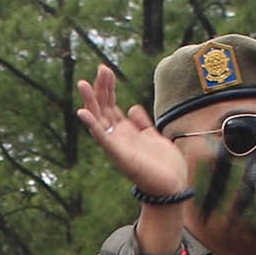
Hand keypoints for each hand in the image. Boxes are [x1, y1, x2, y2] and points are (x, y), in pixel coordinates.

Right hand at [73, 65, 189, 202]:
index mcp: (126, 132)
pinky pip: (102, 138)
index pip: (111, 105)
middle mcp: (118, 137)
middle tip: (100, 67)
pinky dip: (92, 125)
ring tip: (82, 83)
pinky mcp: (118, 154)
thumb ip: (142, 123)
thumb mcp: (154, 137)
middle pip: (104, 108)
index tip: (105, 70)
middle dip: (100, 88)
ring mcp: (116, 145)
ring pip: (99, 119)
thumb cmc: (165, 166)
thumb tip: (132, 108)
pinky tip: (83, 112)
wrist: (173, 187)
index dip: (108, 87)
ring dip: (90, 101)